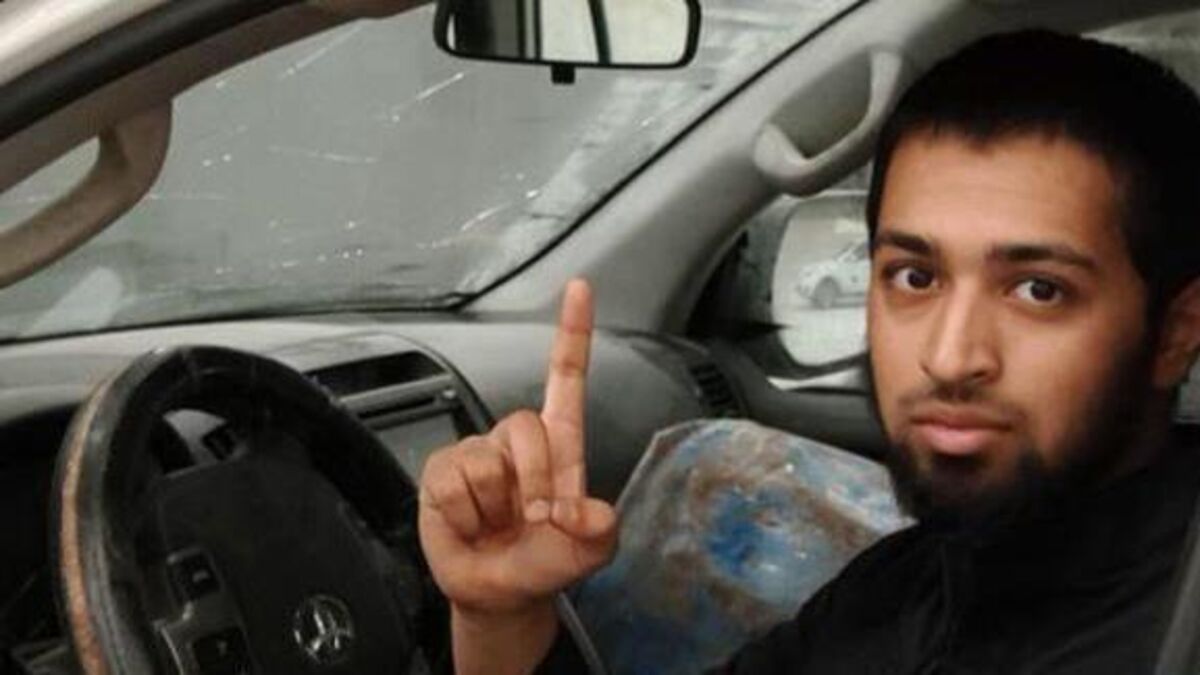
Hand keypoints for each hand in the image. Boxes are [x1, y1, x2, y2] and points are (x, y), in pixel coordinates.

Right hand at [418, 279, 617, 616]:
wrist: (499, 593)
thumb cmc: (544, 561)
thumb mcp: (586, 552)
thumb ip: (597, 533)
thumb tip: (583, 512)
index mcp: (560, 443)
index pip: (566, 379)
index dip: (572, 333)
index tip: (580, 287)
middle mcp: (517, 440)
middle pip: (526, 427)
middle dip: (536, 480)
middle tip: (536, 519)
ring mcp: (477, 453)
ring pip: (487, 460)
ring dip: (497, 506)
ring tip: (498, 525)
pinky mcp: (442, 472)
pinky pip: (454, 482)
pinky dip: (466, 516)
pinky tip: (470, 525)